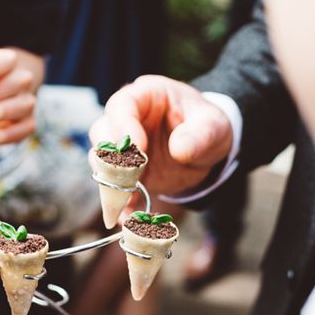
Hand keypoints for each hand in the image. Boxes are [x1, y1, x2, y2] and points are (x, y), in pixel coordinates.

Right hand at [91, 75, 232, 195]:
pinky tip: (128, 218)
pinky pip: (113, 187)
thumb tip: (179, 150)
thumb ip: (200, 134)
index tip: (138, 149)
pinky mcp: (124, 172)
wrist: (208, 149)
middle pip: (102, 133)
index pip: (122, 106)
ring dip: (110, 181)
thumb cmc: (209, 126)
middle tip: (130, 177)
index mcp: (145, 96)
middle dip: (112, 157)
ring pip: (100, 161)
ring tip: (125, 201)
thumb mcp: (213, 126)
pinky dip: (120, 204)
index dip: (124, 127)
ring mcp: (122, 146)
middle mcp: (126, 118)